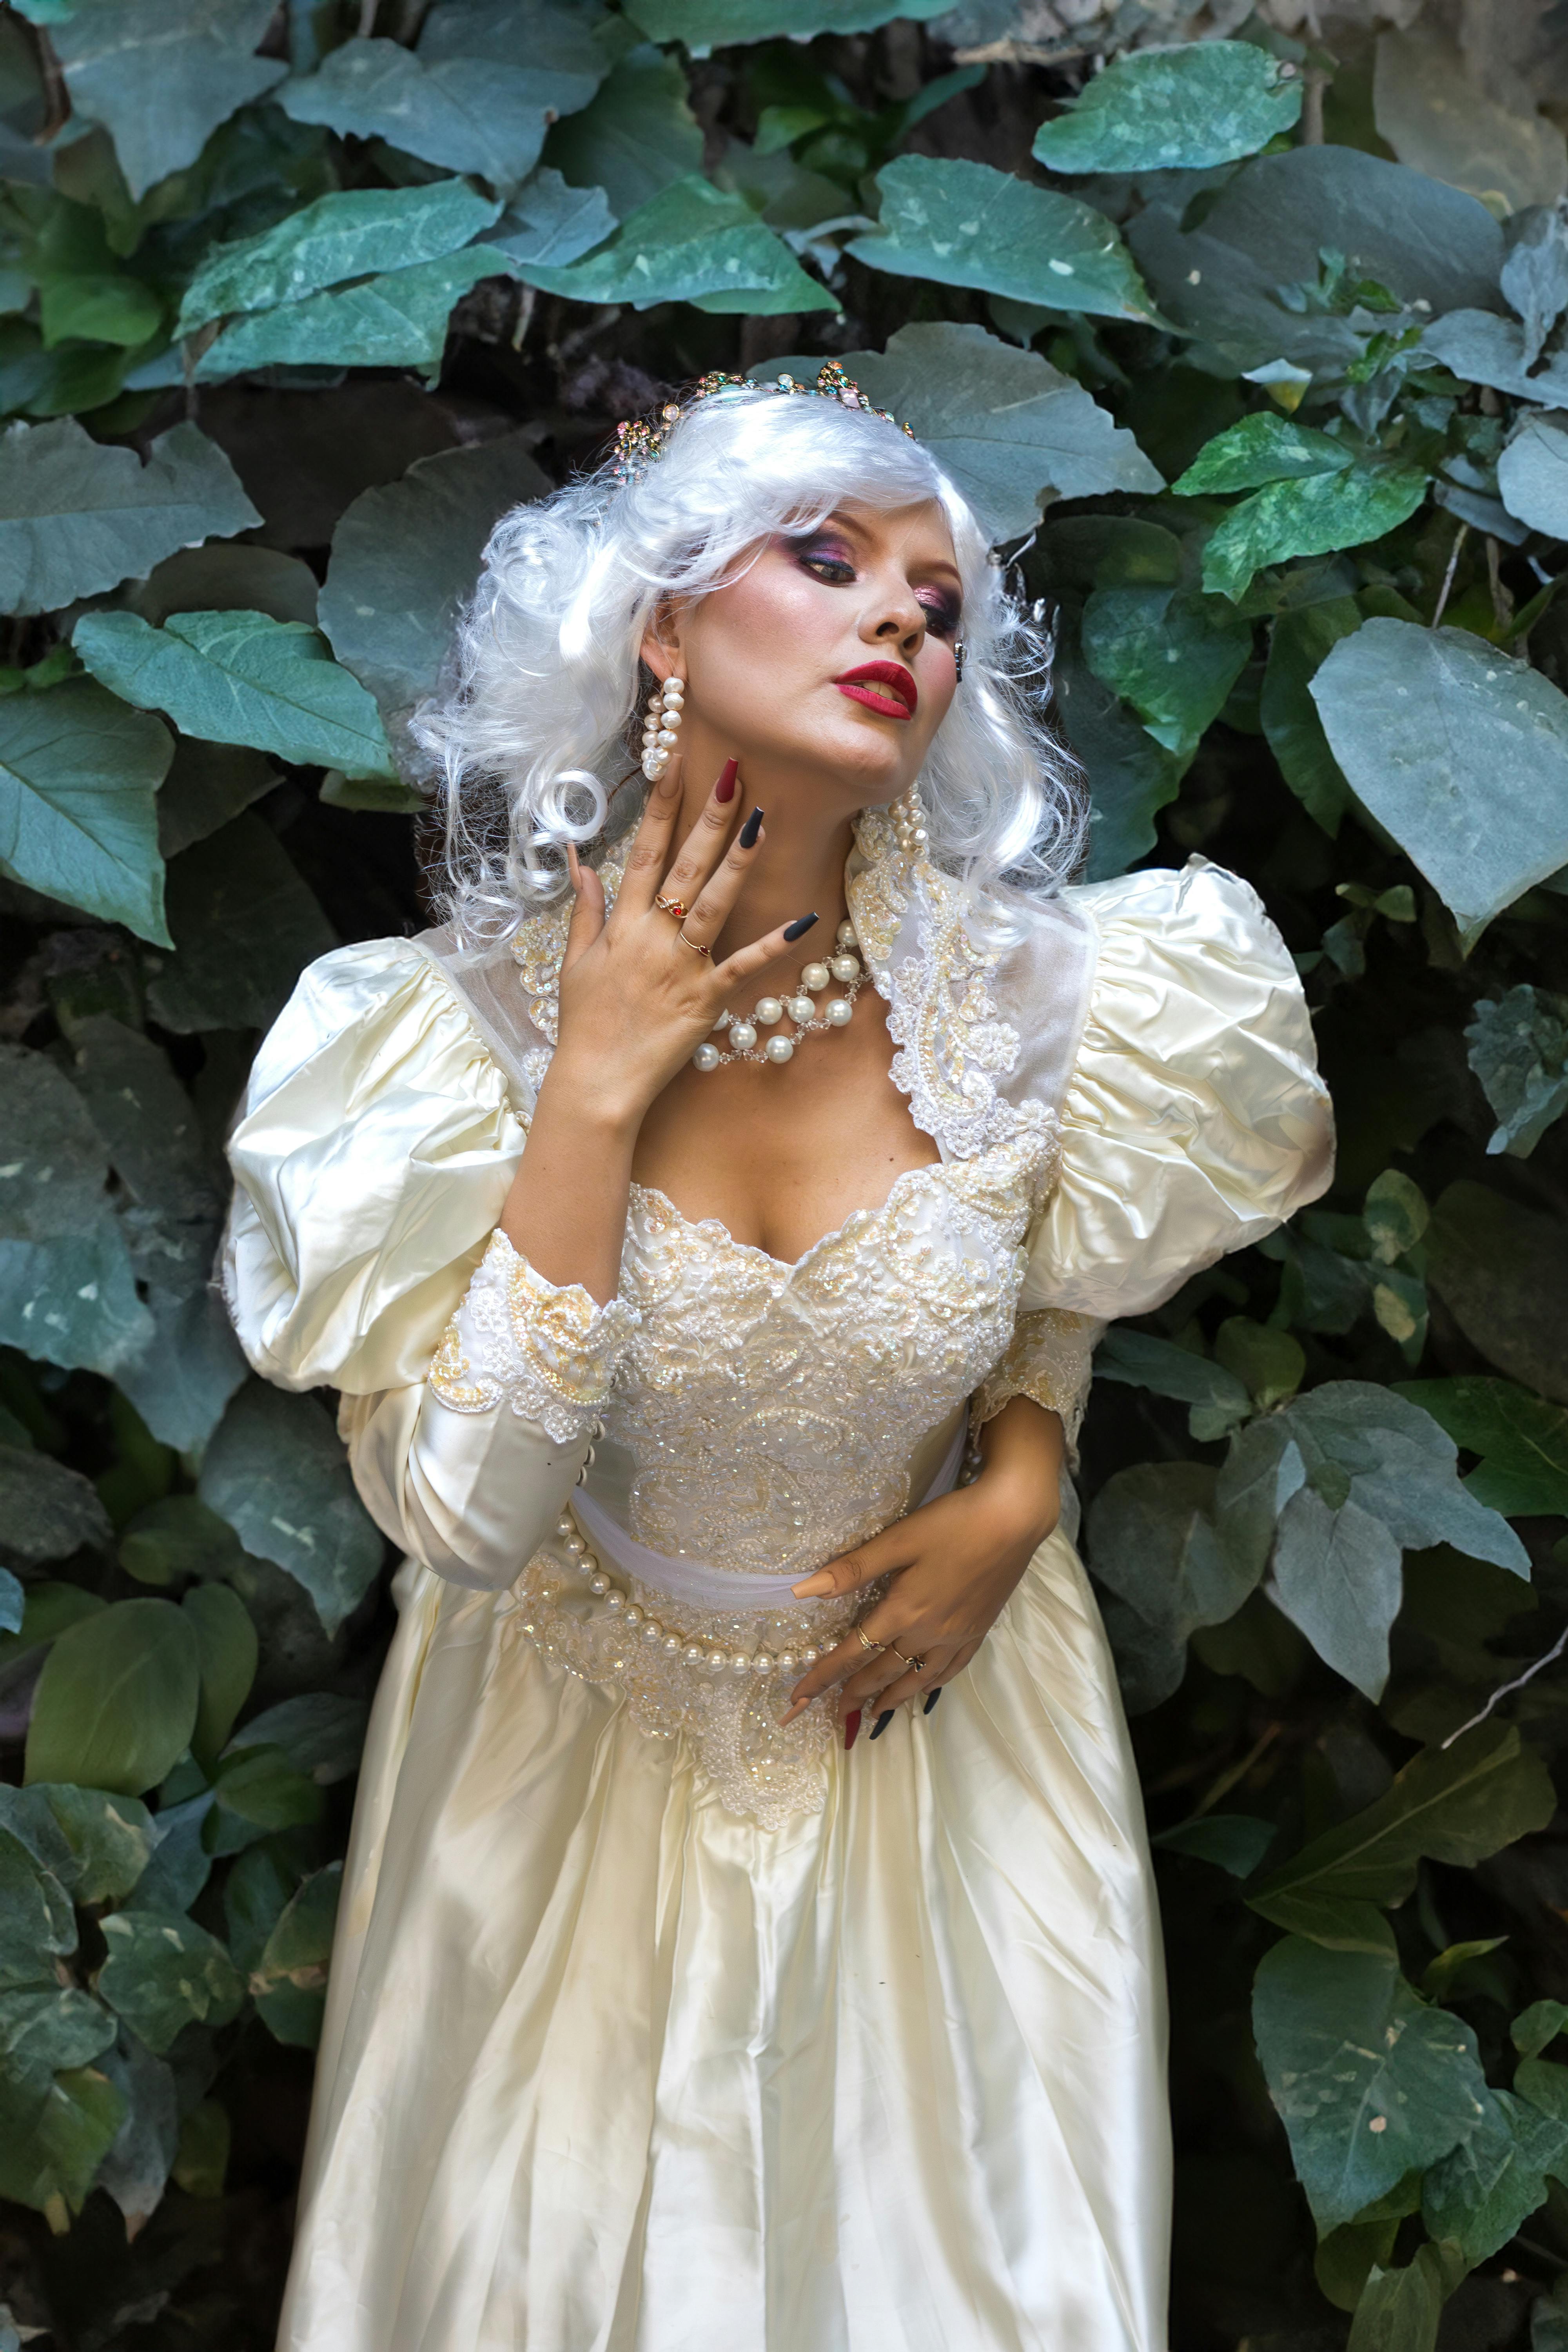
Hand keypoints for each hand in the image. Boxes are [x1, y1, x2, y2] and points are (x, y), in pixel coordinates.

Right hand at [549, 754, 812, 1131]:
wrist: (597, 1081)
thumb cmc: (586, 1023)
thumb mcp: (575, 961)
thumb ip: (585, 910)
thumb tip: (581, 863)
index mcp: (622, 923)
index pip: (643, 851)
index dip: (661, 805)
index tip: (677, 764)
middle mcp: (652, 936)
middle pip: (684, 866)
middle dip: (709, 818)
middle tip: (734, 774)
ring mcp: (680, 966)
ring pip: (713, 905)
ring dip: (738, 863)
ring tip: (762, 822)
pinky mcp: (705, 998)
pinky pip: (743, 966)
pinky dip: (773, 945)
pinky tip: (803, 921)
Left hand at [778, 1411, 1063, 1726]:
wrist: (1015, 1519)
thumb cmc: (954, 1522)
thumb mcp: (899, 1538)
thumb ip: (853, 1568)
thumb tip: (803, 1589)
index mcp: (904, 1611)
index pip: (853, 1652)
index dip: (824, 1676)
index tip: (799, 1698)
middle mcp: (928, 1633)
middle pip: (883, 1672)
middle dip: (854, 1695)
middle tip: (834, 1716)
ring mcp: (956, 1636)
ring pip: (916, 1679)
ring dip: (890, 1699)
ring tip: (871, 1714)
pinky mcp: (978, 1631)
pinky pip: (949, 1671)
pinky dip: (930, 1686)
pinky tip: (924, 1690)